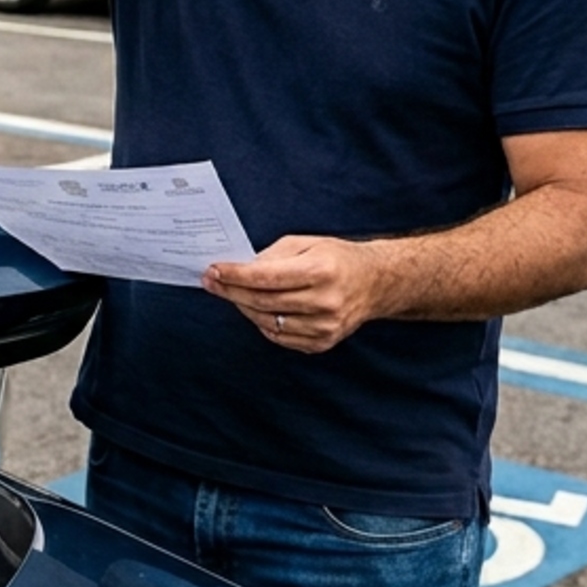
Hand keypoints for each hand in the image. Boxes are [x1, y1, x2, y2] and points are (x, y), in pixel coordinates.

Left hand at [203, 235, 390, 354]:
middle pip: (263, 301)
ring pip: (268, 322)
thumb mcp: (306, 243)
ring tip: (232, 293)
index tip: (213, 270)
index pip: (266, 277)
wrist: (375, 283)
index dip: (235, 275)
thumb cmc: (336, 258)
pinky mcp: (323, 343)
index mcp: (321, 271)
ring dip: (244, 308)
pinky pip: (280, 337)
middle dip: (231, 291)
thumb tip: (240, 268)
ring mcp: (325, 327)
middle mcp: (325, 302)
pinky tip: (256, 309)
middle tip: (211, 281)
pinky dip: (263, 323)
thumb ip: (272, 255)